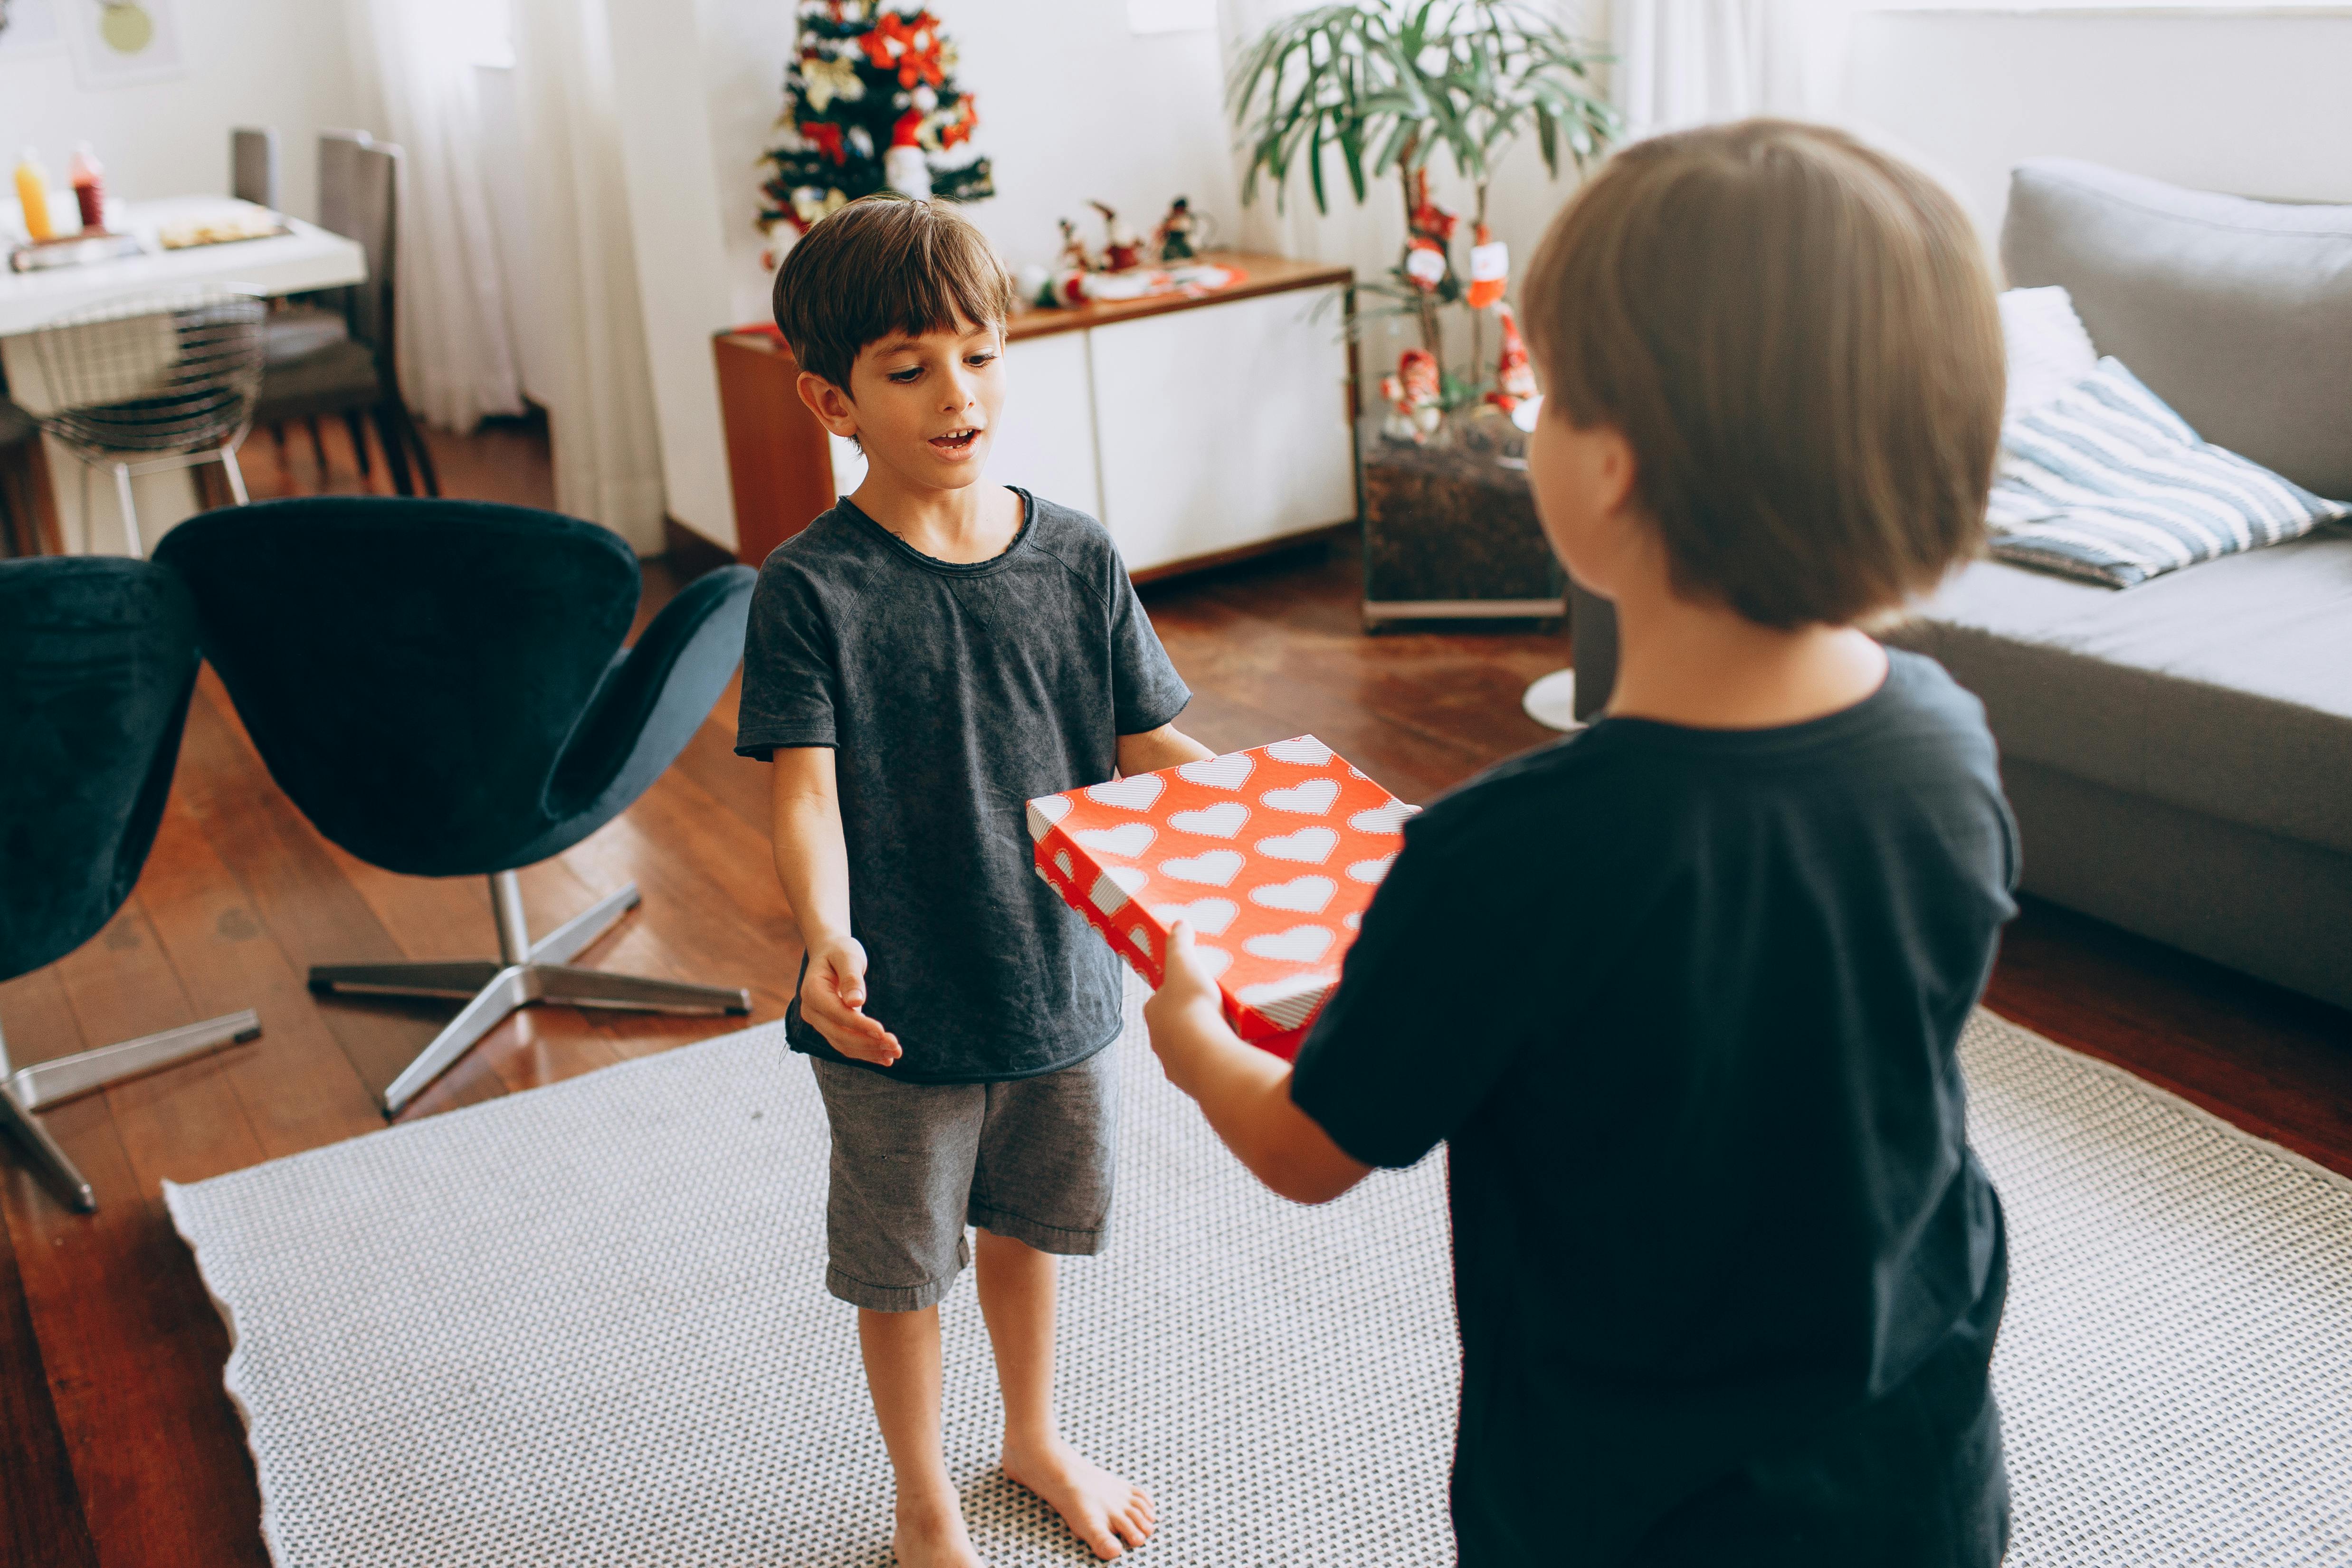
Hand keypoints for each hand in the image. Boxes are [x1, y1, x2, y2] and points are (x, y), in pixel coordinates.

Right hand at [800, 937, 901, 1065]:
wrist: (830, 954)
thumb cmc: (840, 951)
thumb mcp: (848, 956)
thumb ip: (852, 978)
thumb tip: (857, 1002)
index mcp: (812, 991)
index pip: (837, 1014)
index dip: (859, 1025)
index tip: (882, 1031)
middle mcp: (811, 1011)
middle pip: (839, 1035)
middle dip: (868, 1043)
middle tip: (896, 1047)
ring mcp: (818, 1022)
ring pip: (843, 1044)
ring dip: (869, 1052)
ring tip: (895, 1053)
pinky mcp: (829, 1027)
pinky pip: (846, 1044)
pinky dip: (865, 1052)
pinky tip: (886, 1058)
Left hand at [1143, 921, 1229, 1085]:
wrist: (1207, 1054)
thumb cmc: (1192, 1006)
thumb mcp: (1186, 964)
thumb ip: (1181, 944)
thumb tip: (1179, 923)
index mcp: (1153, 1012)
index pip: (1162, 998)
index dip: (1178, 992)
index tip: (1196, 987)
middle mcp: (1158, 1040)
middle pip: (1173, 1026)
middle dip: (1190, 1020)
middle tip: (1215, 1010)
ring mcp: (1174, 1064)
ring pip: (1186, 1050)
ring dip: (1201, 1043)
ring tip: (1225, 1033)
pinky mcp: (1191, 1083)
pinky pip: (1202, 1069)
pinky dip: (1212, 1062)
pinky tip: (1229, 1055)